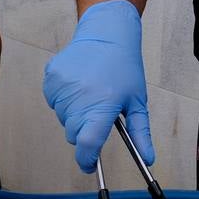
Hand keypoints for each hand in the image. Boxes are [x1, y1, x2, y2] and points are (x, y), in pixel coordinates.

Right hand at [42, 0, 152, 172]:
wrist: (105, 34)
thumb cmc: (124, 68)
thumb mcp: (137, 101)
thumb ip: (140, 133)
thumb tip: (147, 160)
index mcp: (102, 105)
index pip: (87, 144)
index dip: (87, 160)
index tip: (90, 164)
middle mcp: (79, 97)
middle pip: (73, 134)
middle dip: (84, 131)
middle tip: (98, 112)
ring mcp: (62, 87)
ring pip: (62, 118)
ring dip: (74, 114)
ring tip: (90, 93)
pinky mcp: (51, 78)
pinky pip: (53, 101)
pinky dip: (63, 99)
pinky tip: (78, 85)